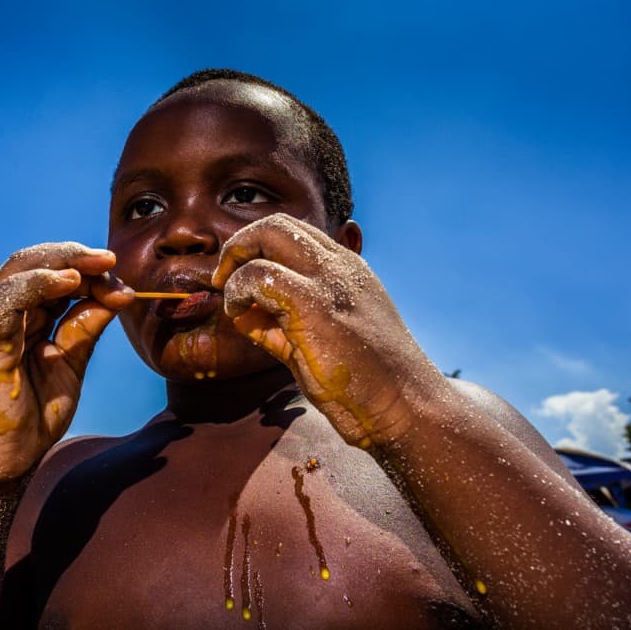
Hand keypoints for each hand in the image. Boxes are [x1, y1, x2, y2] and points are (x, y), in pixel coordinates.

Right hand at [0, 243, 132, 485]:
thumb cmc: (28, 421)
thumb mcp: (68, 367)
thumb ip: (86, 330)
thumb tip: (119, 295)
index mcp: (22, 319)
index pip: (52, 276)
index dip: (88, 271)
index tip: (122, 284)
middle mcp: (2, 316)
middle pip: (33, 263)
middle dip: (75, 255)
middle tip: (111, 259)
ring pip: (17, 272)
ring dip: (60, 261)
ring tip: (95, 264)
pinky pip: (5, 302)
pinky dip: (36, 284)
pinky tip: (67, 281)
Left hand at [212, 214, 442, 448]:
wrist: (406, 408)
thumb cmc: (366, 384)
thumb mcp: (319, 343)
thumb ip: (280, 324)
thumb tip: (243, 314)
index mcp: (347, 271)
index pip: (294, 234)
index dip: (258, 250)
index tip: (241, 283)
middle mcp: (340, 266)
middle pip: (277, 222)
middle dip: (239, 244)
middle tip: (224, 279)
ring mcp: (330, 282)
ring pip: (268, 234)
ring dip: (236, 263)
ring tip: (232, 300)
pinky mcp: (316, 306)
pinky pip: (260, 275)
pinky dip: (239, 290)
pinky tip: (240, 316)